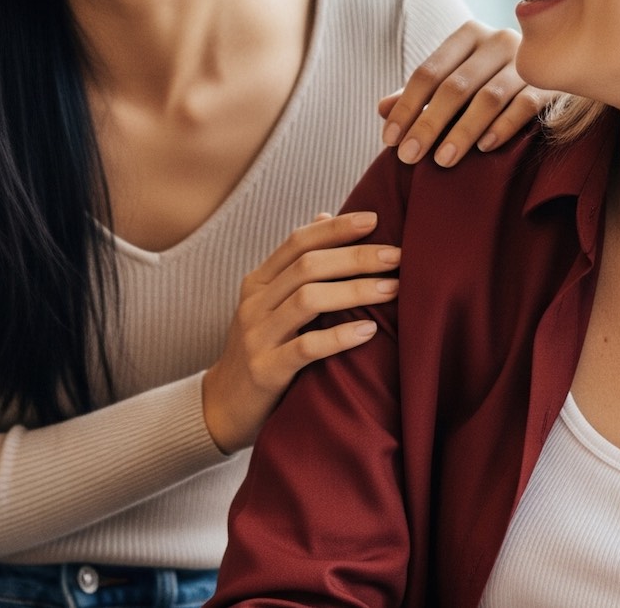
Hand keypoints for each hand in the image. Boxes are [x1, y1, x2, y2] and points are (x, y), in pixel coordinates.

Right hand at [201, 211, 397, 453]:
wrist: (223, 406)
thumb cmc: (261, 350)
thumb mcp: (270, 304)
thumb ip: (295, 265)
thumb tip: (324, 215)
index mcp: (257, 283)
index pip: (297, 242)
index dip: (335, 228)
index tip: (374, 219)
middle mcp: (254, 303)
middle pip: (307, 266)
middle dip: (355, 256)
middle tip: (396, 255)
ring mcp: (257, 336)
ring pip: (308, 300)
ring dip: (355, 290)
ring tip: (393, 287)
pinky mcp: (265, 371)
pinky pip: (306, 348)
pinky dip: (340, 337)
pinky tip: (369, 331)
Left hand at [378, 20, 552, 166]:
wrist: (560, 65)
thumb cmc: (492, 77)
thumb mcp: (456, 78)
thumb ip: (421, 94)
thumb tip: (382, 109)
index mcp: (467, 35)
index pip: (428, 71)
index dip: (406, 107)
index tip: (389, 140)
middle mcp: (497, 40)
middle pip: (454, 86)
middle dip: (428, 124)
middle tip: (408, 157)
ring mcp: (526, 60)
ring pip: (487, 98)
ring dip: (461, 131)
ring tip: (441, 161)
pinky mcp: (552, 82)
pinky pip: (525, 106)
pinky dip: (503, 127)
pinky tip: (484, 147)